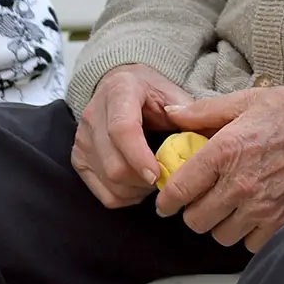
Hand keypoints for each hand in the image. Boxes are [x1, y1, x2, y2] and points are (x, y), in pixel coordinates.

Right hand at [73, 64, 192, 206]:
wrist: (121, 87)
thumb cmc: (152, 93)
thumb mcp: (173, 93)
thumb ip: (189, 115)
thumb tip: (206, 142)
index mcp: (119, 91)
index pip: (122, 129)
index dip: (139, 157)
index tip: (158, 175)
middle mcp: (93, 114)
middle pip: (114, 163)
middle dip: (144, 181)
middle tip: (167, 179)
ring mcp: (82, 138)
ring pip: (108, 180)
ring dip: (137, 190)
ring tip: (155, 180)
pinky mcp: (78, 158)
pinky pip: (101, 192)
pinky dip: (124, 196)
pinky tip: (139, 185)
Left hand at [153, 85, 283, 251]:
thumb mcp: (243, 102)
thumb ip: (202, 112)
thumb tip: (171, 113)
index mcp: (223, 152)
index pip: (178, 190)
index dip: (165, 201)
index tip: (166, 203)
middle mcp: (239, 184)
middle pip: (196, 221)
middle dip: (194, 212)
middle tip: (203, 200)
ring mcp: (262, 206)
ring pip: (222, 236)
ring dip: (222, 224)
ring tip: (231, 207)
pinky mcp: (282, 219)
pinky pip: (252, 244)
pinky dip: (250, 235)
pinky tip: (254, 216)